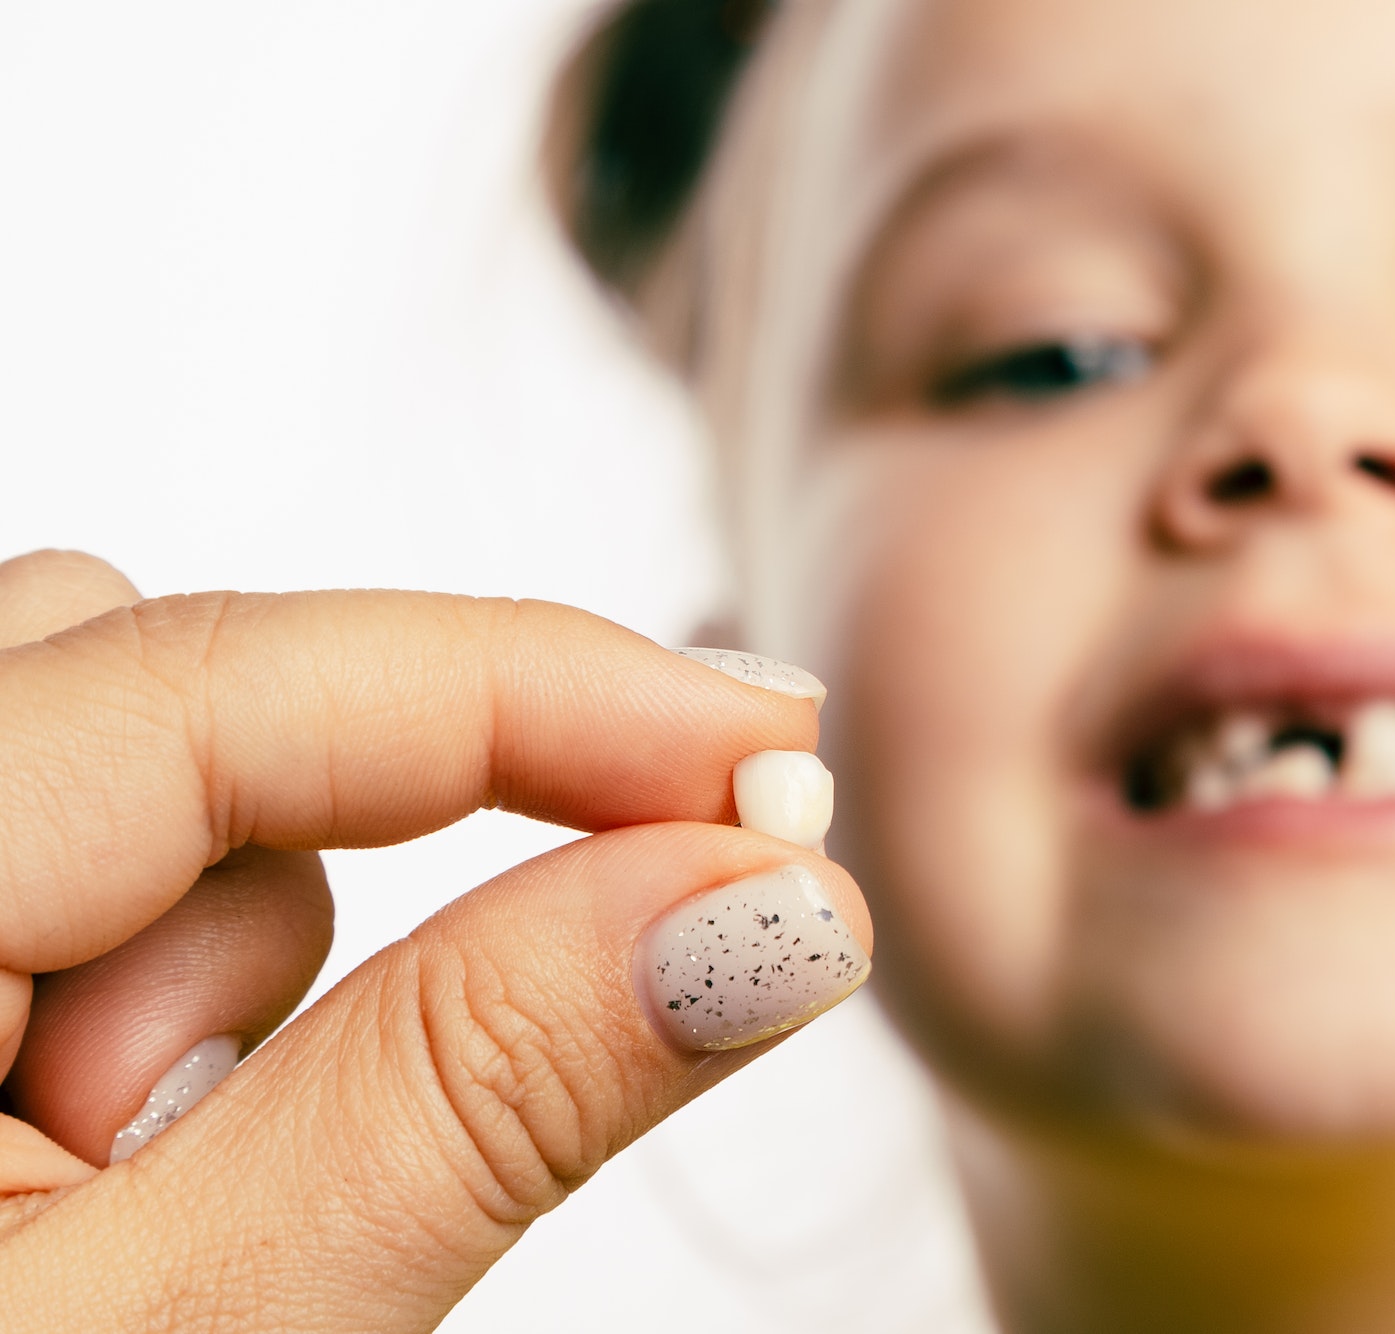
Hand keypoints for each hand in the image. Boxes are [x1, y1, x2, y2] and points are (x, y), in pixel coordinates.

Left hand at [0, 550, 868, 1331]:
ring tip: (119, 1231)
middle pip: (153, 696)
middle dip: (295, 909)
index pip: (218, 679)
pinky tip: (74, 1184)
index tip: (779, 762)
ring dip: (210, 985)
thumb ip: (475, 1093)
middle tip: (259, 1167)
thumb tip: (761, 907)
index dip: (544, 689)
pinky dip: (140, 1002)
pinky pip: (79, 874)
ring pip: (126, 790)